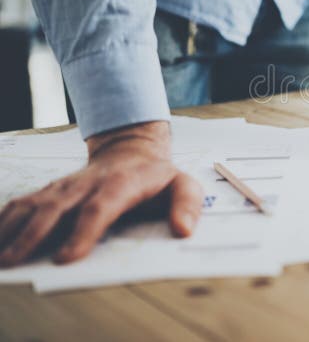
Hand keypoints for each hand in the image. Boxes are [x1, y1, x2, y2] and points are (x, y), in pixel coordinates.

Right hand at [0, 121, 202, 265]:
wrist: (133, 149)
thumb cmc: (159, 175)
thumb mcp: (184, 184)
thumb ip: (188, 205)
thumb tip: (183, 230)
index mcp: (122, 184)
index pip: (100, 208)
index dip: (83, 232)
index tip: (66, 258)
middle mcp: (88, 184)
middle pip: (57, 207)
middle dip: (34, 234)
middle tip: (14, 261)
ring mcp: (66, 186)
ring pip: (33, 204)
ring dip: (12, 229)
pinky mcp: (51, 191)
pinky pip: (22, 203)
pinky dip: (4, 219)